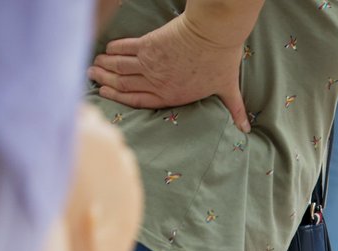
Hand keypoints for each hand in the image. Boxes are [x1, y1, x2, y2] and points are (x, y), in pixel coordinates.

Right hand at [88, 13, 250, 131]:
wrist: (213, 34)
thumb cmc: (222, 61)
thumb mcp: (228, 89)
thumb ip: (234, 110)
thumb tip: (246, 128)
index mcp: (172, 95)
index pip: (139, 100)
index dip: (119, 98)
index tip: (105, 94)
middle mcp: (157, 82)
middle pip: (123, 84)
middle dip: (105, 82)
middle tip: (91, 78)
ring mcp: (150, 63)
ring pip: (120, 67)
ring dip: (105, 67)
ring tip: (94, 66)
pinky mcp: (147, 45)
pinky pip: (125, 49)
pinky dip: (114, 49)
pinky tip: (107, 49)